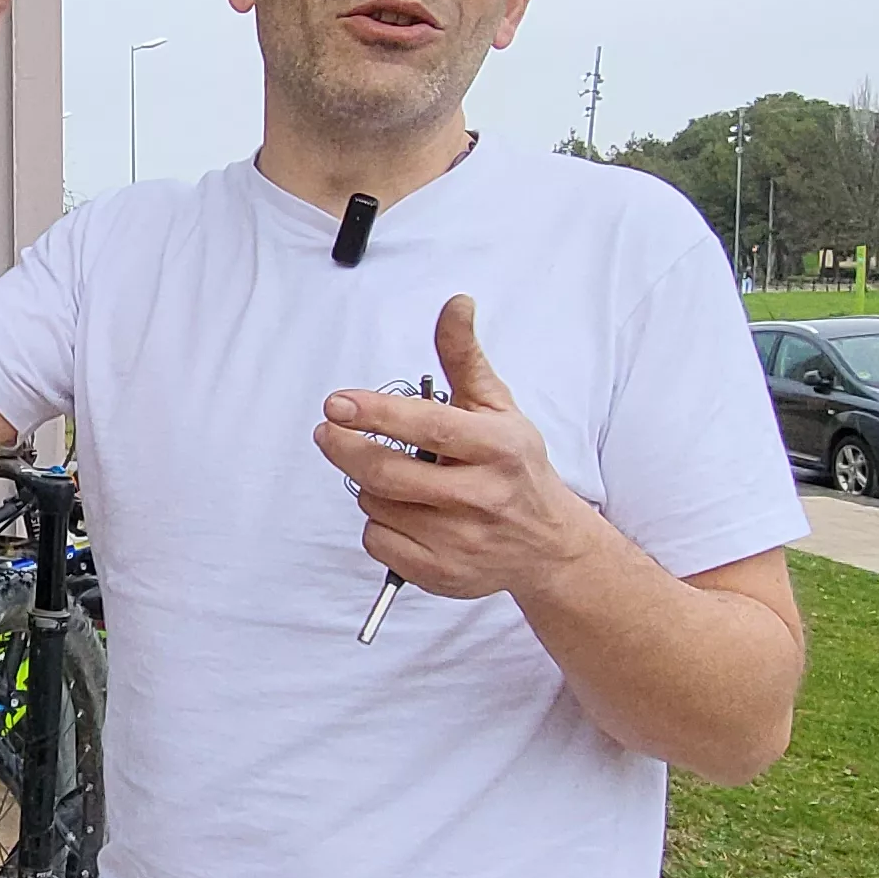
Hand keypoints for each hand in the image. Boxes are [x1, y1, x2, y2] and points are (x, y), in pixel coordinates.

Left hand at [311, 296, 593, 601]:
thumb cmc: (515, 466)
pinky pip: (378, 541)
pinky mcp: (443, 573)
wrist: (548, 544)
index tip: (337, 403)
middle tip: (329, 432)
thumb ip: (464, 357)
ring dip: (370, 486)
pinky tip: (406, 514)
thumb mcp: (497, 406)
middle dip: (346, 449)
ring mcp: (462, 540)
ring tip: (398, 479)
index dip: (377, 413)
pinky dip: (378, 524)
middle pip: (388, 474)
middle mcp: (483, 495)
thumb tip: (456, 304)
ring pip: (378, 505)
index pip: (428, 427)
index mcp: (499, 447)